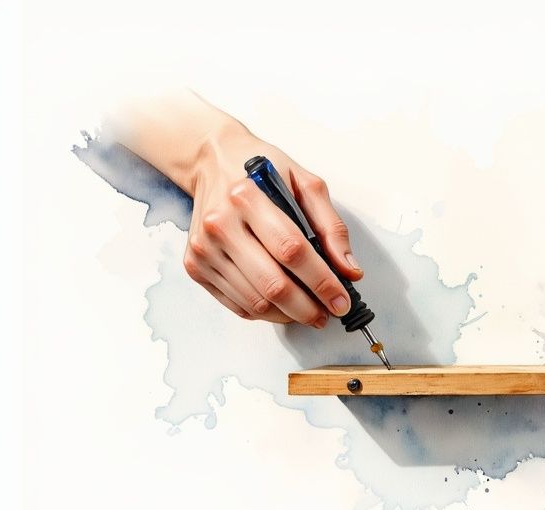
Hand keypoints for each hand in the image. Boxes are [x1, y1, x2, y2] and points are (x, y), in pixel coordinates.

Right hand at [183, 123, 362, 324]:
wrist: (212, 160)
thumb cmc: (262, 169)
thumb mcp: (305, 184)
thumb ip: (331, 227)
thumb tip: (349, 270)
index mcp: (248, 197)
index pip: (292, 251)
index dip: (322, 282)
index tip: (341, 300)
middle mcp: (221, 224)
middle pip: (272, 284)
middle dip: (308, 308)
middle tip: (329, 313)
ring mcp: (204, 248)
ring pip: (255, 301)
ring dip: (289, 314)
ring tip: (310, 311)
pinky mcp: (195, 265)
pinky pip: (237, 304)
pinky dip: (266, 312)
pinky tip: (284, 306)